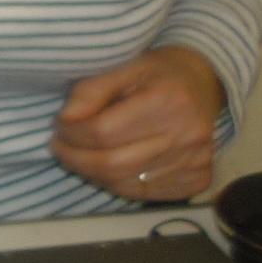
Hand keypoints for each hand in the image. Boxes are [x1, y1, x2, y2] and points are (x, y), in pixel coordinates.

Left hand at [52, 46, 222, 200]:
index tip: (58, 127)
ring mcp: (196, 162)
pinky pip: (143, 194)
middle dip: (75, 158)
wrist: (202, 84)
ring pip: (124, 183)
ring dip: (91, 173)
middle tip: (59, 147)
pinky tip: (106, 168)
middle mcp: (187, 135)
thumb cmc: (157, 75)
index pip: (102, 132)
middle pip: (112, 164)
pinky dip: (115, 184)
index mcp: (167, 101)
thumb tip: (65, 121)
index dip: (71, 133)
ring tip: (78, 157)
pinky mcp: (197, 180)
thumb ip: (90, 92)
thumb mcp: (123, 68)